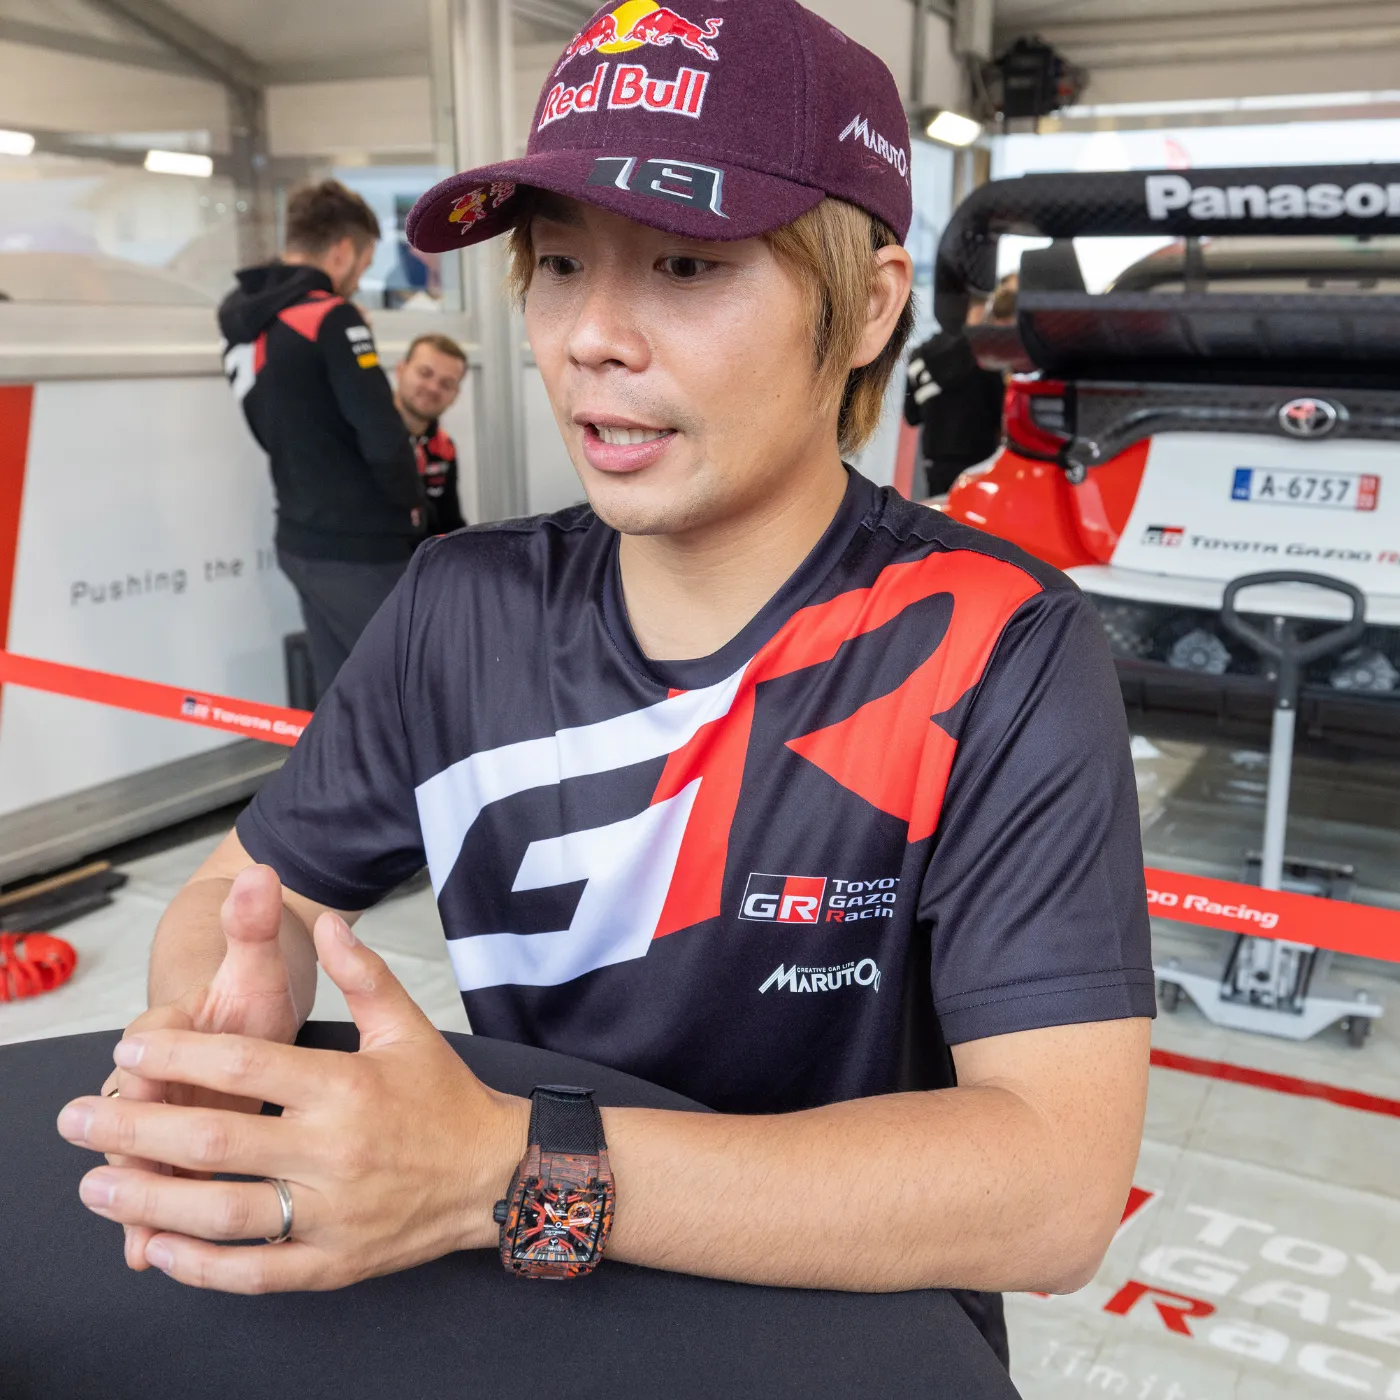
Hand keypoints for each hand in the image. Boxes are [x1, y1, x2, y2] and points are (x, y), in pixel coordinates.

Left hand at [60, 913, 529, 1292]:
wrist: (494, 1174)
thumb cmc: (444, 1097)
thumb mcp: (409, 1026)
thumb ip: (365, 974)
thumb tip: (329, 922)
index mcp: (348, 1085)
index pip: (247, 1063)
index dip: (182, 1053)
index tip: (131, 1047)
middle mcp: (334, 1150)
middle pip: (216, 1139)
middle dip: (136, 1127)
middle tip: (77, 1118)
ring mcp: (332, 1213)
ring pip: (223, 1213)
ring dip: (150, 1201)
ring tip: (98, 1186)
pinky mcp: (334, 1262)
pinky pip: (255, 1271)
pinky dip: (200, 1266)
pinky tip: (157, 1249)